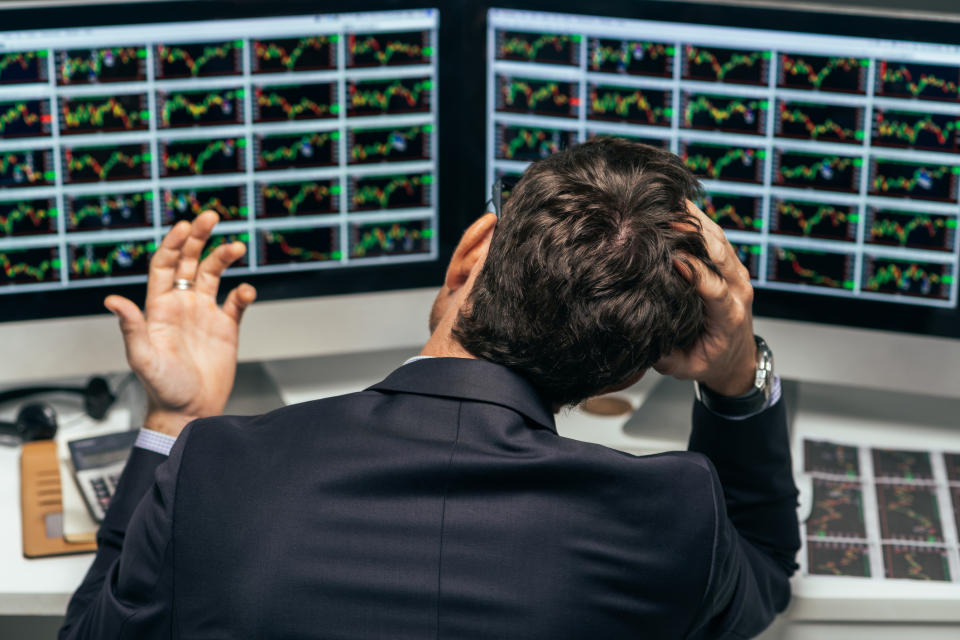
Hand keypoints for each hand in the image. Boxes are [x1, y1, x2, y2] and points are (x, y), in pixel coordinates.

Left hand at [104, 212, 255, 436]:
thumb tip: (113, 300)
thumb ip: (131, 327)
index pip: (165, 266)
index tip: (185, 226)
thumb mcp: (143, 357)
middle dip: (199, 237)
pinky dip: (244, 293)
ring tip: (238, 248)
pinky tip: (247, 291)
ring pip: (215, 275)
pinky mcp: (226, 328)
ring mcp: (205, 315)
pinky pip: (236, 302)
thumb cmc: (162, 388)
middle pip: (190, 261)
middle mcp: (182, 305)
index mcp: (159, 308)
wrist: (190, 411)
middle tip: (211, 216)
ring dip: (225, 258)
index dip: (173, 244)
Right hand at [654, 201, 756, 396]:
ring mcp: (738, 275)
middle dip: (695, 233)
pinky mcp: (732, 266)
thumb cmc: (710, 362)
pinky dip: (699, 221)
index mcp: (729, 316)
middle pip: (721, 253)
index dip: (695, 271)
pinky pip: (718, 238)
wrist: (738, 359)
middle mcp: (739, 291)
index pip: (715, 288)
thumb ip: (665, 356)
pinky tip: (678, 207)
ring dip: (696, 220)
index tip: (672, 257)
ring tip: (669, 202)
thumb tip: (638, 340)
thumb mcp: (686, 369)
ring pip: (720, 239)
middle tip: (667, 216)